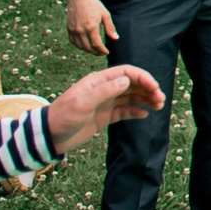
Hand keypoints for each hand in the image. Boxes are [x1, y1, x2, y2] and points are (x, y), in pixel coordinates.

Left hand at [43, 64, 163, 154]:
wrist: (50, 136)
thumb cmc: (63, 116)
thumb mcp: (83, 103)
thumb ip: (105, 91)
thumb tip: (127, 80)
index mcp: (98, 81)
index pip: (126, 73)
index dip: (143, 78)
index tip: (154, 88)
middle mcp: (104, 90)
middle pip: (132, 84)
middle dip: (148, 89)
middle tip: (160, 100)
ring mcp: (105, 103)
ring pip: (131, 97)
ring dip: (145, 99)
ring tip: (158, 106)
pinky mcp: (105, 116)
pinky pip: (124, 111)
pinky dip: (136, 111)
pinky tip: (145, 115)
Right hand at [66, 0, 116, 54]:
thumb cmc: (93, 4)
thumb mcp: (105, 14)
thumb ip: (110, 27)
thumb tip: (116, 38)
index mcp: (91, 27)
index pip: (97, 45)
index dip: (102, 51)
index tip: (106, 52)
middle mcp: (81, 30)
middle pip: (88, 48)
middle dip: (96, 52)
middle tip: (101, 53)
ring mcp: (73, 30)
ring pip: (80, 46)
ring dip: (87, 50)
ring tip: (94, 50)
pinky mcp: (69, 28)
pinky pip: (73, 41)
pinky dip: (79, 45)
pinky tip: (85, 45)